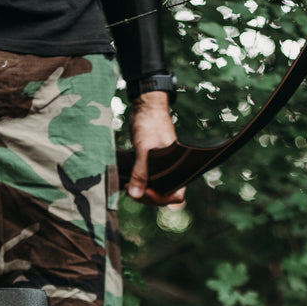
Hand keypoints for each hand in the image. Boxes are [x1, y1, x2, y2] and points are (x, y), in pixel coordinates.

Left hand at [126, 91, 185, 206]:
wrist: (145, 107)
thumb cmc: (150, 123)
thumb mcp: (144, 149)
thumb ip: (140, 172)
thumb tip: (135, 195)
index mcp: (179, 167)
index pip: (176, 194)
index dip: (161, 198)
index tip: (144, 192)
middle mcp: (173, 170)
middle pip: (163, 195)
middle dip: (147, 197)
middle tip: (130, 190)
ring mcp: (163, 169)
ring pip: (154, 190)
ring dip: (141, 192)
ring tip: (127, 186)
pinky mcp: (153, 165)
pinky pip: (148, 181)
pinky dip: (138, 184)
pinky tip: (128, 182)